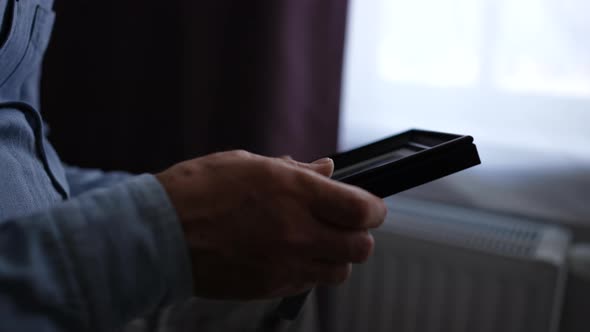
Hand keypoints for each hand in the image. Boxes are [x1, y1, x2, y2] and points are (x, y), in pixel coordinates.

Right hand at [156, 150, 386, 299]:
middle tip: (343, 225)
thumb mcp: (249, 164)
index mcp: (294, 192)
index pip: (363, 210)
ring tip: (314, 242)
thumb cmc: (198, 190)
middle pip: (361, 247)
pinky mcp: (269, 287)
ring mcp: (284, 263)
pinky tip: (287, 256)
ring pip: (340, 271)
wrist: (159, 233)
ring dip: (336, 257)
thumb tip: (327, 170)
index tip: (368, 208)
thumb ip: (296, 171)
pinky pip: (308, 284)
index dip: (373, 209)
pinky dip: (308, 272)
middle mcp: (296, 231)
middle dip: (358, 236)